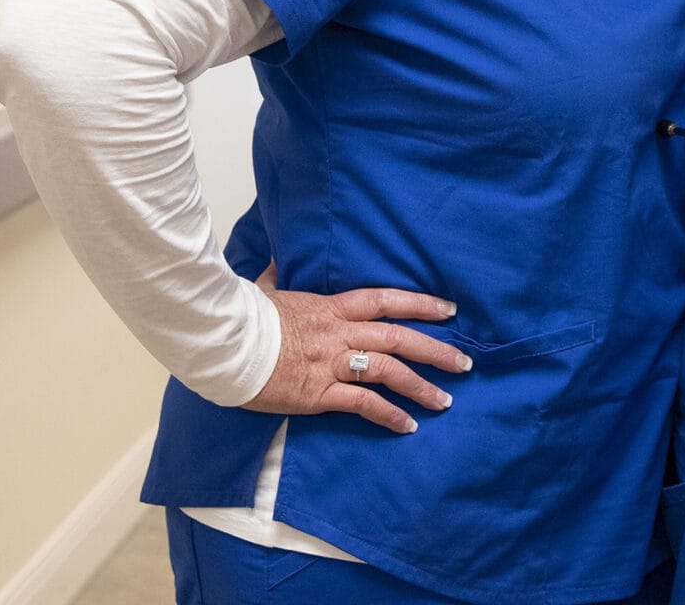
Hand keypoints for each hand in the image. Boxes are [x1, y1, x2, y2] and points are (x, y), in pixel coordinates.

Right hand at [244, 277, 473, 434]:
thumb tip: (271, 258)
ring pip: (389, 371)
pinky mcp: (318, 394)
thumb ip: (275, 276)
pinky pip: (362, 404)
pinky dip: (389, 415)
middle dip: (436, 351)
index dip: (421, 304)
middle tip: (465, 364)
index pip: (386, 300)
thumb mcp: (263, 290)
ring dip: (421, 386)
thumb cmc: (240, 317)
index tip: (450, 311)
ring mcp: (330, 364)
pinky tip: (408, 426)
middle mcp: (339, 334)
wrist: (219, 343)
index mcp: (330, 308)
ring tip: (445, 400)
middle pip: (399, 338)